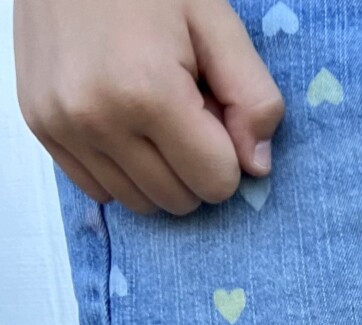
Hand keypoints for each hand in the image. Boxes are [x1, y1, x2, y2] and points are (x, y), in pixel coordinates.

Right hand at [15, 0, 283, 215]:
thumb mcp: (214, 22)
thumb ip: (252, 96)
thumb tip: (258, 168)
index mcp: (147, 93)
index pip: (216, 183)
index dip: (228, 153)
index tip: (212, 110)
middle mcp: (98, 119)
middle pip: (179, 200)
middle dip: (195, 165)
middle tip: (182, 107)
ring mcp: (62, 126)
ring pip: (141, 203)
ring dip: (159, 172)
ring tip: (150, 111)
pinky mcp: (40, 126)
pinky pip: (100, 190)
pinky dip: (122, 169)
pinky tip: (121, 121)